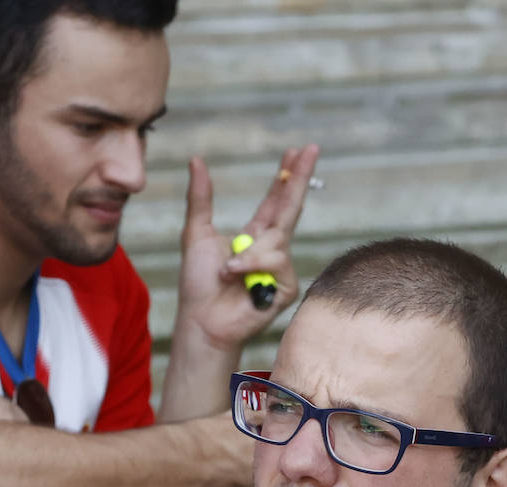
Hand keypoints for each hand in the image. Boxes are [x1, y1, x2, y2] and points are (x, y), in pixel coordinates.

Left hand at [176, 145, 320, 353]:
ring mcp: (281, 269)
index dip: (286, 176)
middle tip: (311, 148)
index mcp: (255, 235)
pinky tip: (238, 279)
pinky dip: (252, 267)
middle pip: (292, 207)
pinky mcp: (286, 288)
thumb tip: (196, 161)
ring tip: (227, 271)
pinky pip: (277, 263)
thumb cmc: (198, 283)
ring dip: (248, 253)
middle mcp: (272, 249)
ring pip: (277, 241)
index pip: (276, 200)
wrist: (201, 319)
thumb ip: (200, 199)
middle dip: (300, 178)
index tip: (297, 151)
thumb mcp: (195, 233)